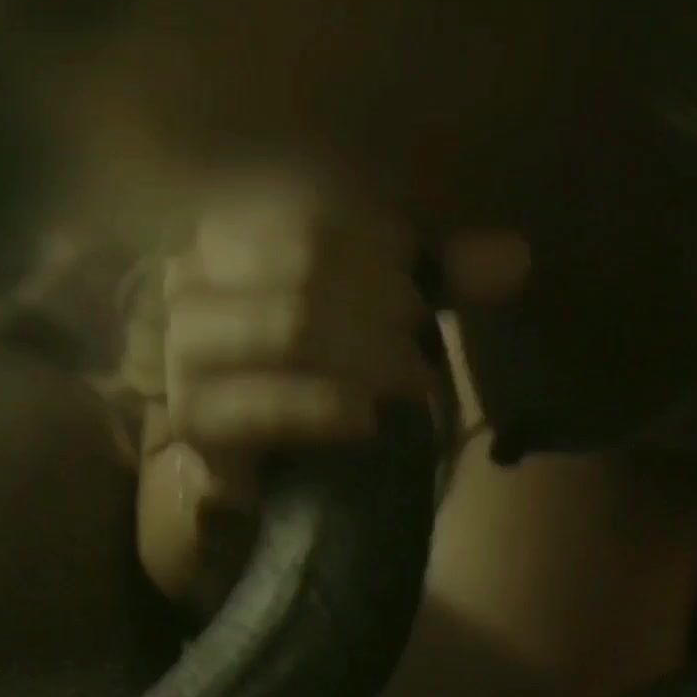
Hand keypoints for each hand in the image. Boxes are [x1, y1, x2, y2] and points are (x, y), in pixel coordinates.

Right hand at [131, 172, 433, 609]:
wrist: (265, 481)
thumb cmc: (324, 376)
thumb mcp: (383, 314)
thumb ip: (439, 281)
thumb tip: (515, 257)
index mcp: (232, 233)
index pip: (316, 215)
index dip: (383, 248)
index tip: (422, 288)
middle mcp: (189, 280)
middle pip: (305, 263)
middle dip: (381, 300)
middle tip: (420, 340)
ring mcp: (182, 353)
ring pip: (289, 325)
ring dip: (365, 351)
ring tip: (406, 380)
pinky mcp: (191, 421)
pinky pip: (263, 405)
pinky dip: (325, 406)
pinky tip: (369, 420)